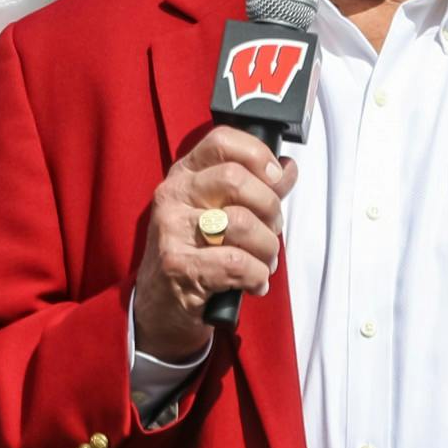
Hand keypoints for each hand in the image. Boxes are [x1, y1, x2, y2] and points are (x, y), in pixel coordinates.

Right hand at [133, 127, 298, 361]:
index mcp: (185, 174)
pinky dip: (256, 276)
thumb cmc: (196, 254)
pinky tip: (253, 283)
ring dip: (267, 248)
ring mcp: (172, 230)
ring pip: (241, 223)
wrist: (160, 306)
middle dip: (269, 209)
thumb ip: (256, 189)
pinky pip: (237, 264)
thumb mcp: (220, 212)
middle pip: (235, 179)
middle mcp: (174, 195)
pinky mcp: (178, 265)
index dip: (258, 155)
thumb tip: (287, 168)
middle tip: (271, 230)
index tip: (275, 178)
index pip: (222, 141)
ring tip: (264, 261)